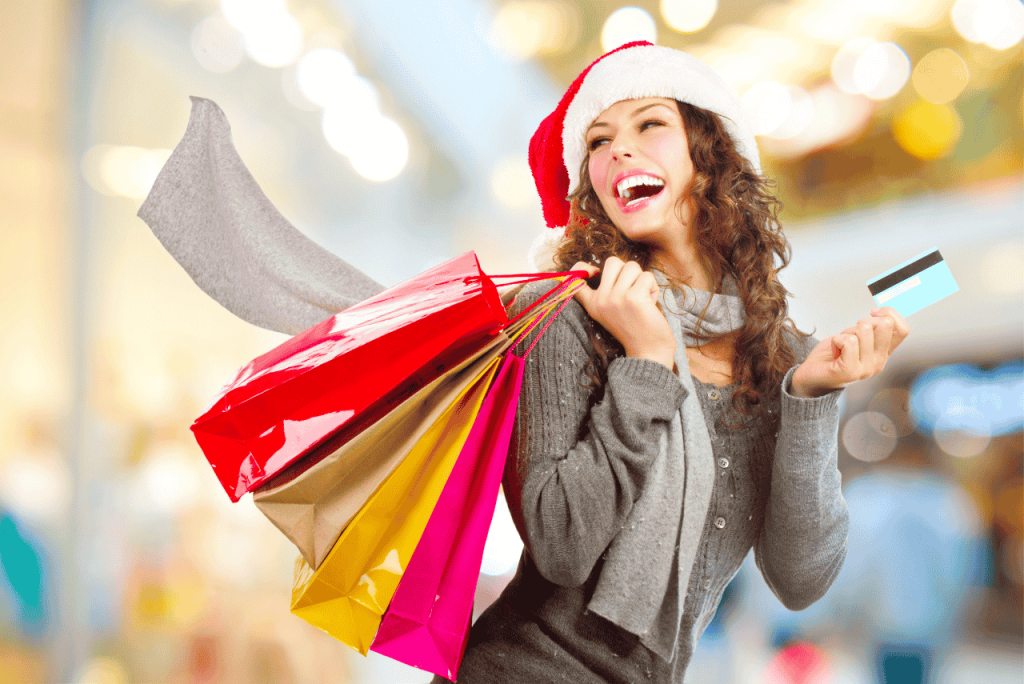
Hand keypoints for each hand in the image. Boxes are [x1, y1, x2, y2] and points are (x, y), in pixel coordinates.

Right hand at [571, 257, 675, 368]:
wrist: (648, 352)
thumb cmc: (634, 329)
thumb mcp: (611, 312)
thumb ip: (608, 292)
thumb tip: (615, 266)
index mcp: (593, 304)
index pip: (574, 280)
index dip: (582, 268)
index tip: (594, 272)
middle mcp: (601, 299)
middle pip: (613, 262)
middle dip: (628, 271)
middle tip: (633, 289)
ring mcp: (616, 298)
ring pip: (632, 267)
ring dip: (643, 279)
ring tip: (644, 297)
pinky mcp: (633, 297)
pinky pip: (647, 276)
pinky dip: (653, 287)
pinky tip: (651, 302)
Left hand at [792, 307, 909, 397]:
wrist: (812, 376)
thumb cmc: (833, 355)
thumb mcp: (856, 337)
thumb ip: (871, 328)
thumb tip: (879, 313)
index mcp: (884, 353)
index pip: (902, 329)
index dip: (889, 314)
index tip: (872, 313)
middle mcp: (879, 362)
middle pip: (885, 325)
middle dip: (864, 322)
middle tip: (851, 334)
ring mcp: (866, 369)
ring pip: (864, 330)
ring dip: (847, 332)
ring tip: (840, 345)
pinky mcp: (850, 371)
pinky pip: (848, 341)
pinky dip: (837, 339)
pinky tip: (835, 349)